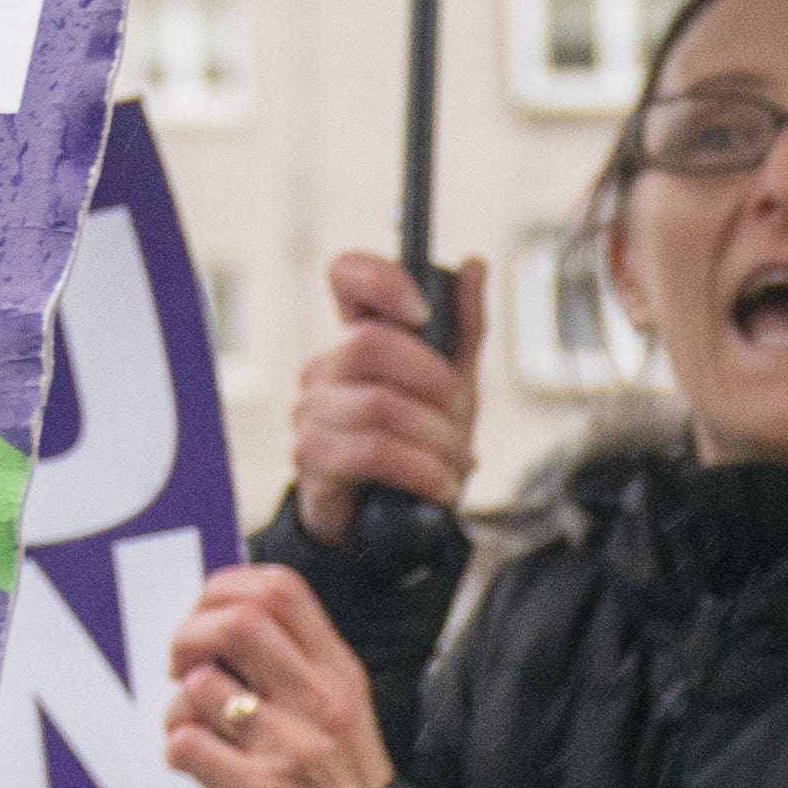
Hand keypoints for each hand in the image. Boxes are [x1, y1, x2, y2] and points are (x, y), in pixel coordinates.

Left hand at [161, 565, 391, 787]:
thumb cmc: (346, 786)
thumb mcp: (343, 710)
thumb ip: (298, 665)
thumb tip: (226, 620)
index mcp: (340, 674)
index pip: (281, 590)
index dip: (225, 586)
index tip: (205, 613)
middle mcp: (319, 702)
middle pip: (237, 622)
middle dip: (188, 634)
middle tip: (180, 664)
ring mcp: (290, 747)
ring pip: (200, 687)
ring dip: (177, 705)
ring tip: (192, 726)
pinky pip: (186, 744)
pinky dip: (176, 749)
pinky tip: (195, 762)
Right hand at [289, 252, 487, 544]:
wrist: (397, 521)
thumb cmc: (420, 445)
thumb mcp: (454, 387)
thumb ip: (464, 329)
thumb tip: (476, 265)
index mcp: (358, 338)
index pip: (346, 275)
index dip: (382, 280)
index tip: (423, 313)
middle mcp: (325, 367)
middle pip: (370, 344)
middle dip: (432, 384)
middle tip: (459, 416)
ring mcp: (311, 411)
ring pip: (379, 406)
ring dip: (436, 440)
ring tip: (454, 464)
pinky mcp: (312, 457)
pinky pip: (371, 451)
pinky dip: (420, 470)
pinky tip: (439, 486)